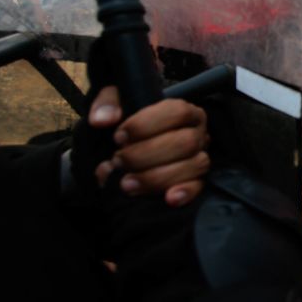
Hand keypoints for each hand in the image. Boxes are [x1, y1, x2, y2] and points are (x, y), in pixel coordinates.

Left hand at [89, 86, 209, 206]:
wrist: (126, 148)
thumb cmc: (126, 125)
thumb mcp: (115, 103)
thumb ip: (107, 103)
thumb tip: (103, 119)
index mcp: (183, 111)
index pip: (178, 112)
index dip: (148, 125)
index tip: (119, 137)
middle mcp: (196, 133)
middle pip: (186, 142)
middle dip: (147, 155)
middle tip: (119, 161)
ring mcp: (198, 157)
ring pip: (193, 165)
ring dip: (157, 177)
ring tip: (127, 183)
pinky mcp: (196, 181)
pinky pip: (198, 187)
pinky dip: (184, 192)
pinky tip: (168, 198)